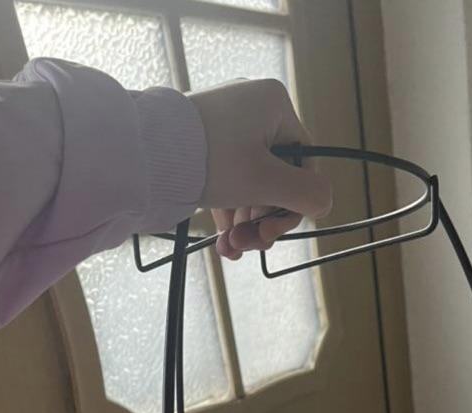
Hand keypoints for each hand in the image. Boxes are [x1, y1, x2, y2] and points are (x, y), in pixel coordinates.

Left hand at [189, 79, 331, 259]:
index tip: (272, 232)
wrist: (146, 152)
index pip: (303, 164)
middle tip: (249, 245)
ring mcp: (228, 125)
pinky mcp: (205, 142)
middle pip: (276, 178)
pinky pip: (229, 181)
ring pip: (251, 185)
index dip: (292, 204)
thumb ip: (306, 195)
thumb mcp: (266, 182)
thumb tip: (325, 204)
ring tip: (230, 249)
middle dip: (263, 220)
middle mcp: (254, 109)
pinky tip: (223, 241)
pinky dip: (229, 211)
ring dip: (245, 223)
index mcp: (276, 105)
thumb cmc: (210, 159)